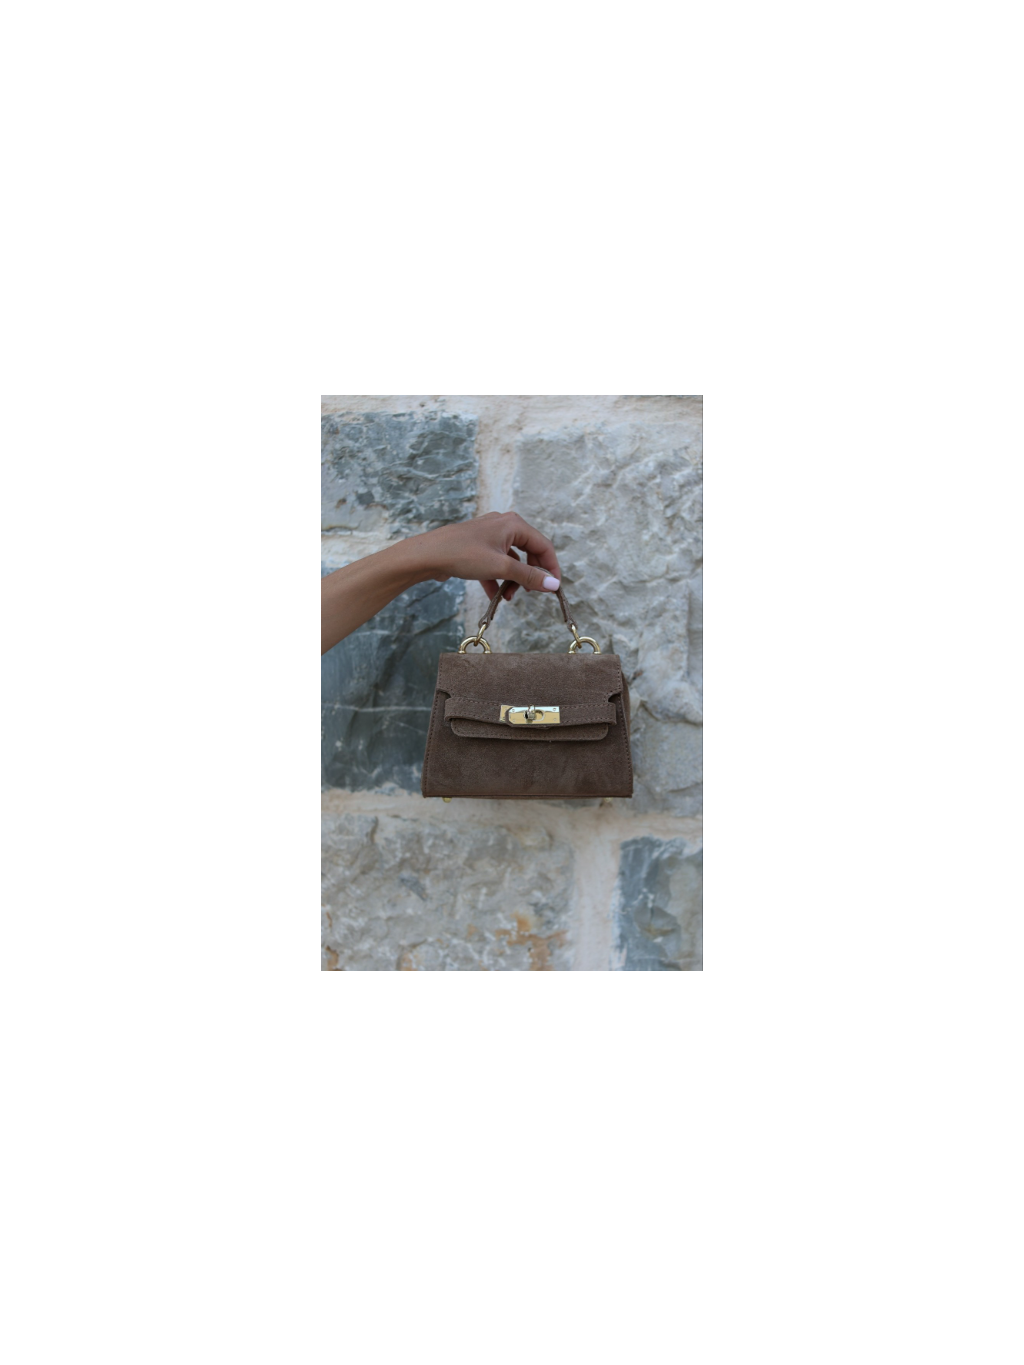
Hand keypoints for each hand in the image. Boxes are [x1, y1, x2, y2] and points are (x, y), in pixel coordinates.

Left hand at [407, 512, 561, 603]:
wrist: (426, 555)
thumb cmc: (463, 554)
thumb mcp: (500, 567)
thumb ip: (529, 576)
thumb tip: (553, 584)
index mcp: (514, 524)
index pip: (543, 545)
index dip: (551, 567)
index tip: (554, 587)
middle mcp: (504, 526)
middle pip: (528, 552)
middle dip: (528, 575)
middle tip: (529, 593)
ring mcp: (489, 535)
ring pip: (510, 559)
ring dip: (512, 579)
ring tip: (507, 597)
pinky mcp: (477, 546)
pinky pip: (494, 563)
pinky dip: (497, 578)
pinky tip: (494, 595)